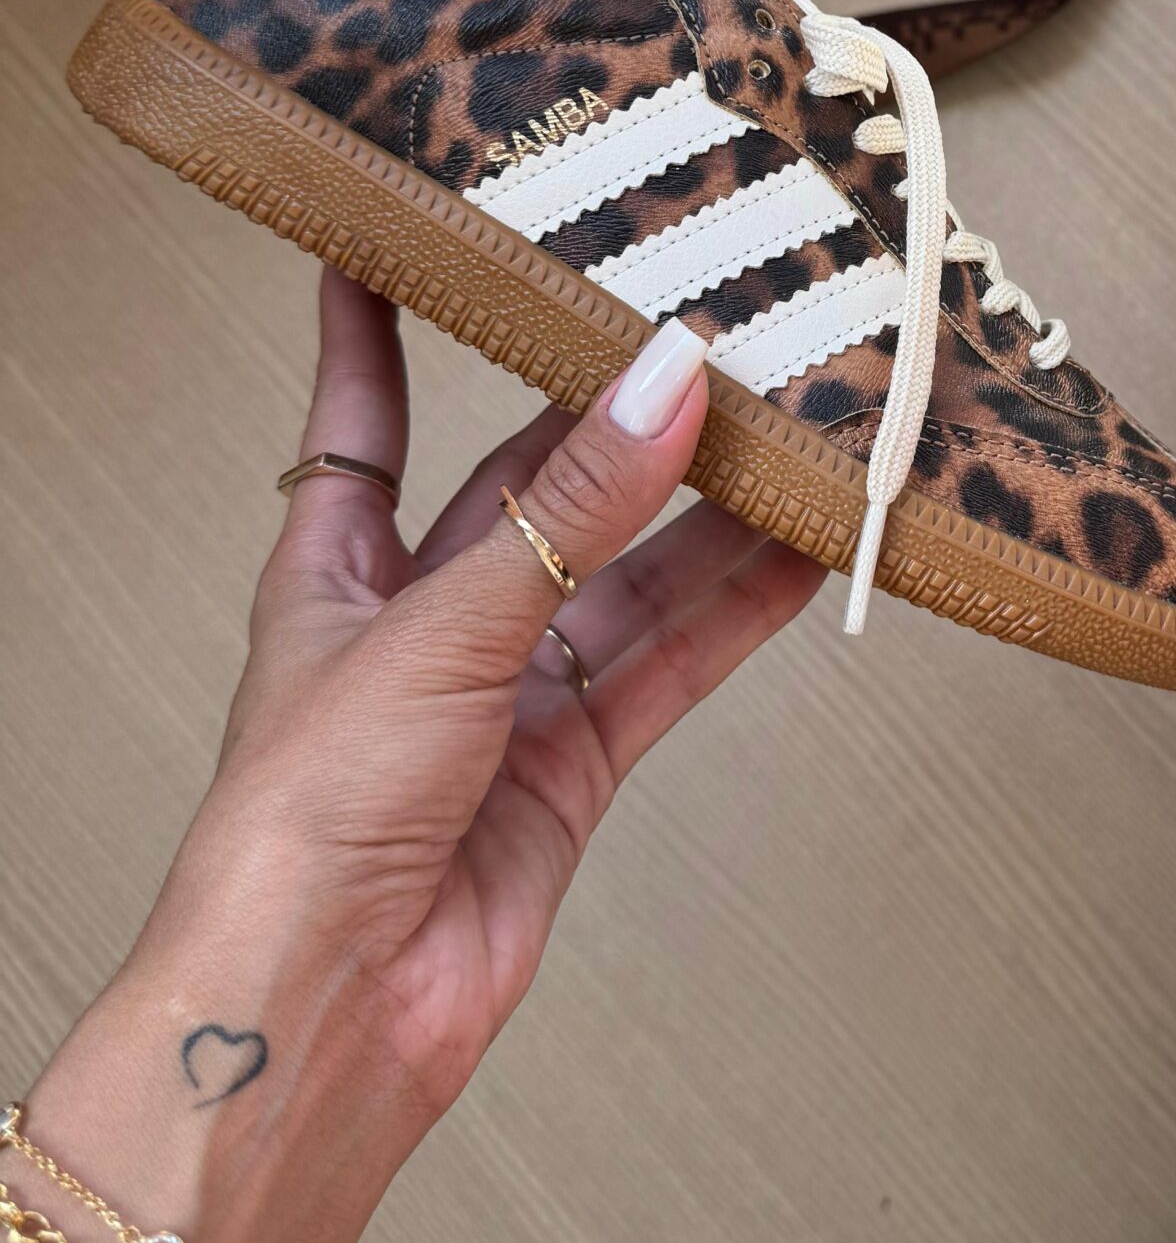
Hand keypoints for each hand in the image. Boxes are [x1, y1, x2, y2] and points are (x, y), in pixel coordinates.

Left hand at [3, 272, 821, 1242]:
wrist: (323, 1014)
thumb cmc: (303, 820)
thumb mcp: (437, 628)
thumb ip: (570, 513)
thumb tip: (667, 383)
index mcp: (336, 567)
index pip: (362, 413)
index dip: (378, 322)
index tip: (406, 228)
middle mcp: (426, 618)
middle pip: (537, 488)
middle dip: (617, 419)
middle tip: (708, 332)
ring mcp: (504, 694)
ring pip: (626, 574)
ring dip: (707, 513)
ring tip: (796, 429)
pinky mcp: (572, 766)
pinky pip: (670, 662)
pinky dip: (738, 611)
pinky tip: (806, 552)